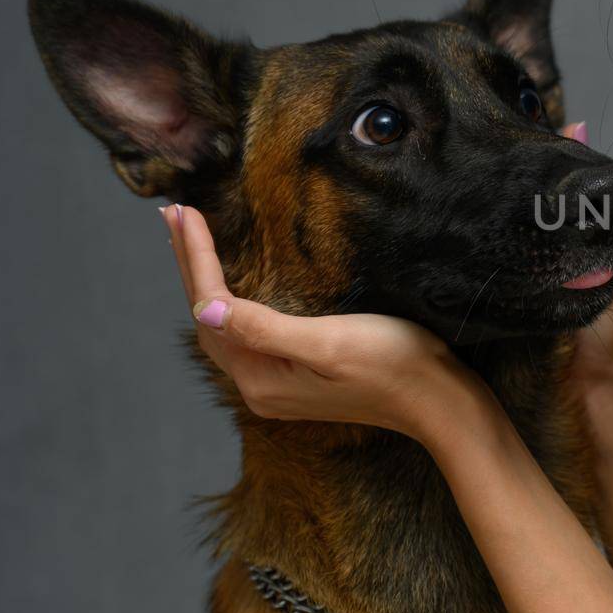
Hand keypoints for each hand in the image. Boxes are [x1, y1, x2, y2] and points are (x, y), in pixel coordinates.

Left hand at [159, 202, 486, 442]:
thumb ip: (263, 328)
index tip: (184, 212)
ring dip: (206, 281)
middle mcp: (260, 386)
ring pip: (224, 326)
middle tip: (173, 214)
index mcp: (260, 377)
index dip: (196, 257)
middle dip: (190, 265)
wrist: (439, 400)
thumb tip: (205, 309)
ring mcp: (279, 385)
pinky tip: (231, 288)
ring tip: (191, 242)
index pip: (211, 307)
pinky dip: (230, 301)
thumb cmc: (393, 364)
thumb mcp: (328, 342)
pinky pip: (246, 335)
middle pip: (209, 317)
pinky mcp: (298, 378)